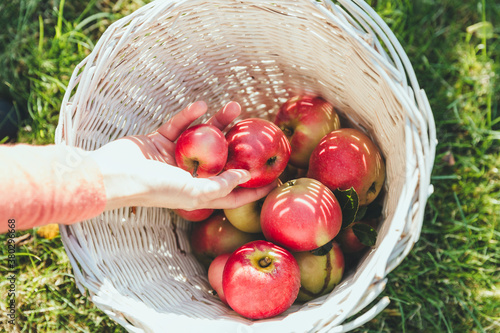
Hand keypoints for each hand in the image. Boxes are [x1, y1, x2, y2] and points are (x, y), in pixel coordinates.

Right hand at [89, 101, 276, 210]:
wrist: (112, 175)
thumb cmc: (153, 188)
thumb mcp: (191, 191)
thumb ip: (219, 185)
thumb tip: (245, 176)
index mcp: (199, 192)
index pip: (232, 194)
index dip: (253, 190)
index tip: (275, 181)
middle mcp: (190, 175)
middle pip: (221, 160)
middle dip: (238, 145)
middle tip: (255, 129)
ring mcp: (174, 157)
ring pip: (203, 138)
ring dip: (218, 123)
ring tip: (234, 106)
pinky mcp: (160, 141)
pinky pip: (179, 126)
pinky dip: (189, 116)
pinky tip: (201, 105)